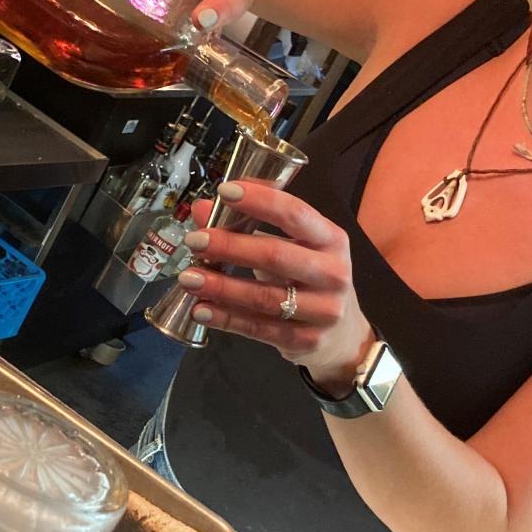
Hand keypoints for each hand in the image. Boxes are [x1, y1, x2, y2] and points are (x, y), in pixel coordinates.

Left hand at [176, 181, 373, 384]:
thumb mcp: (291, 247)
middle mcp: (332, 273)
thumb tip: (201, 209)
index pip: (295, 214)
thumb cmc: (311, 279)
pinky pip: (259, 328)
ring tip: (188, 278)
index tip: (224, 191)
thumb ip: (249, 226)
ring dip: (221, 287)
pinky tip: (201, 309)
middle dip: (230, 246)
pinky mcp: (306, 340)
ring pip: (264, 297)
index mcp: (331, 239)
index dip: (259, 201)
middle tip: (195, 241)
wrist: (343, 335)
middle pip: (276, 255)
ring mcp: (323, 310)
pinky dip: (226, 318)